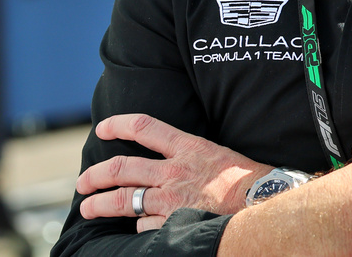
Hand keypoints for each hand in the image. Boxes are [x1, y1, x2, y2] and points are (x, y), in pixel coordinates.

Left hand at [75, 113, 268, 232]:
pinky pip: (144, 225)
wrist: (270, 205)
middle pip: (121, 168)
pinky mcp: (174, 223)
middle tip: (82, 182)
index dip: (117, 124)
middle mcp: (173, 171)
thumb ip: (189, 155)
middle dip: (95, 175)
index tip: (101, 129)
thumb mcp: (217, 155)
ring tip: (88, 208)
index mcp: (187, 147)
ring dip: (100, 205)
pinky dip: (137, 226)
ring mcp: (172, 200)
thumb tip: (166, 159)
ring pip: (123, 200)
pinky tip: (134, 228)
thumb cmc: (252, 182)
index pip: (143, 126)